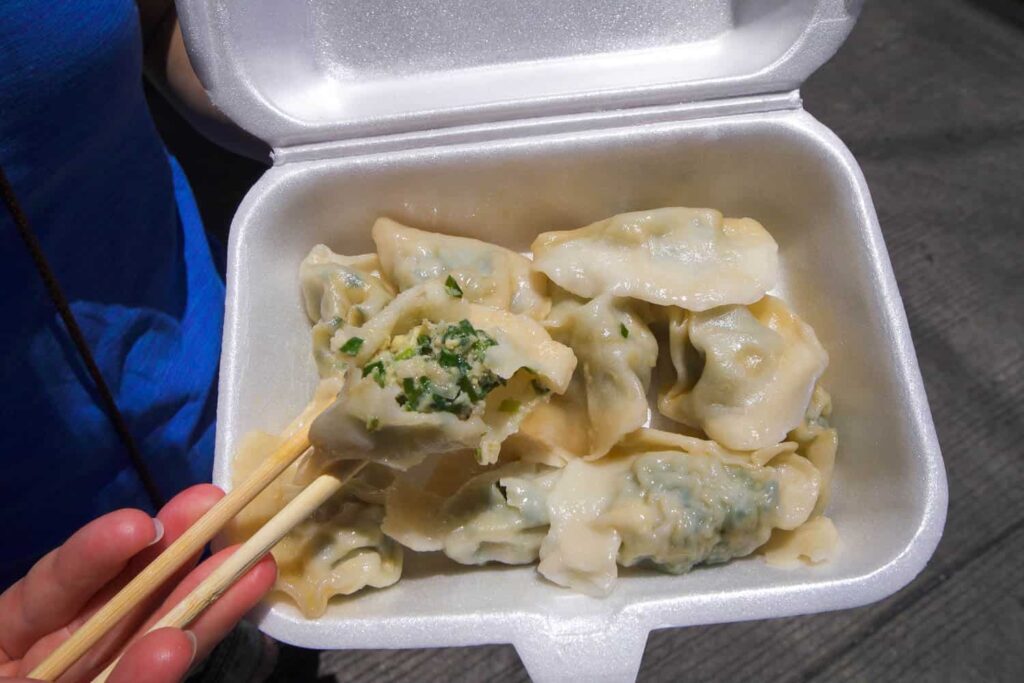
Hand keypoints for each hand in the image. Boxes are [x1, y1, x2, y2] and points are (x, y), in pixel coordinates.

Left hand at [0, 485, 276, 682]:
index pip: (52, 585)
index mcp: (7, 637)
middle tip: (221, 505)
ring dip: (207, 594)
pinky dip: (197, 643)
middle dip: (173, 552)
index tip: (141, 527)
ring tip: (258, 561)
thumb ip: (74, 682)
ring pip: (157, 630)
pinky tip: (232, 609)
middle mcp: (58, 647)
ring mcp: (101, 671)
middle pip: (120, 595)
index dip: (94, 553)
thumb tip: (165, 642)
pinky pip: (168, 671)